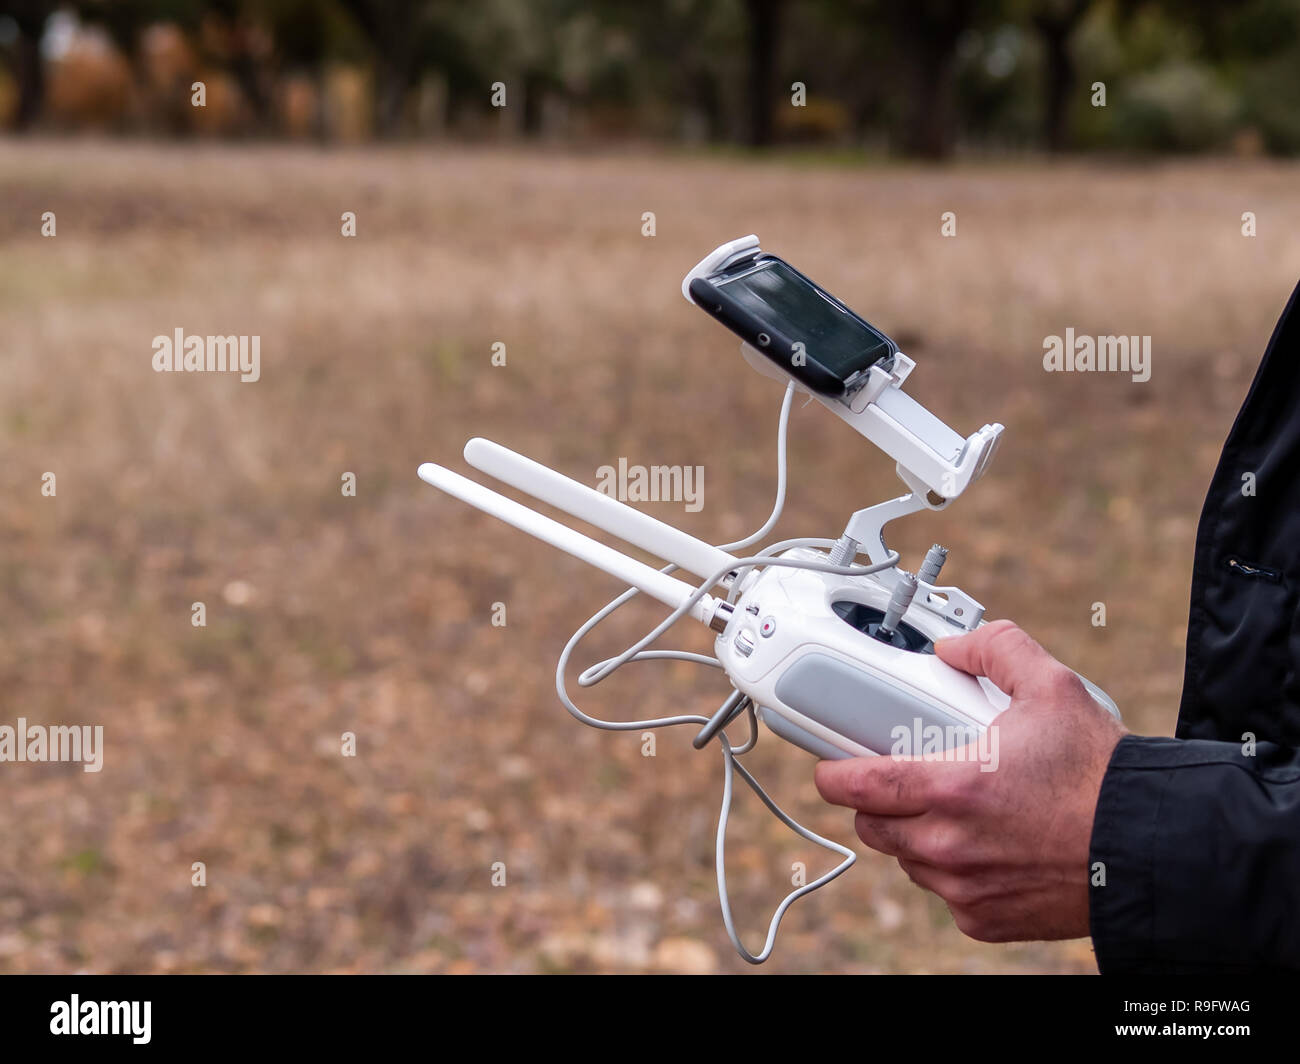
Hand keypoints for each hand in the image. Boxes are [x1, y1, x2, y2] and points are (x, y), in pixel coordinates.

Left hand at [814, 619, 1125, 941]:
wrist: (1150, 848)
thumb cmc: (1101, 775)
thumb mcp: (1052, 688)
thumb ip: (995, 651)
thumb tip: (955, 648)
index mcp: (948, 788)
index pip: (854, 786)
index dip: (833, 774)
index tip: (831, 766)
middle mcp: (947, 845)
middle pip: (873, 826)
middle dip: (878, 802)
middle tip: (903, 780)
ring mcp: (963, 887)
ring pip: (908, 860)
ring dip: (916, 836)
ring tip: (954, 811)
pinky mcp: (984, 919)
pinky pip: (945, 892)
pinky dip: (953, 871)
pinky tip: (986, 846)